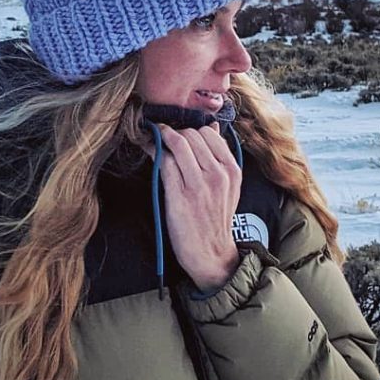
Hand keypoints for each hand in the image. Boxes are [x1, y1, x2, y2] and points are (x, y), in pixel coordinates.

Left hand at [153, 122, 241, 291]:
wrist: (211, 253)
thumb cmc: (215, 219)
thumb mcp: (228, 187)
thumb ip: (221, 157)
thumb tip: (212, 126)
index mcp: (232, 170)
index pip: (209, 133)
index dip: (190, 129)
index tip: (179, 131)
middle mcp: (218, 174)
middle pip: (192, 135)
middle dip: (174, 132)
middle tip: (162, 135)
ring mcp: (199, 185)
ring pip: (178, 144)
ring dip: (161, 137)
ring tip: (153, 138)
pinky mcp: (180, 195)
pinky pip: (165, 162)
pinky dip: (153, 151)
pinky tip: (148, 149)